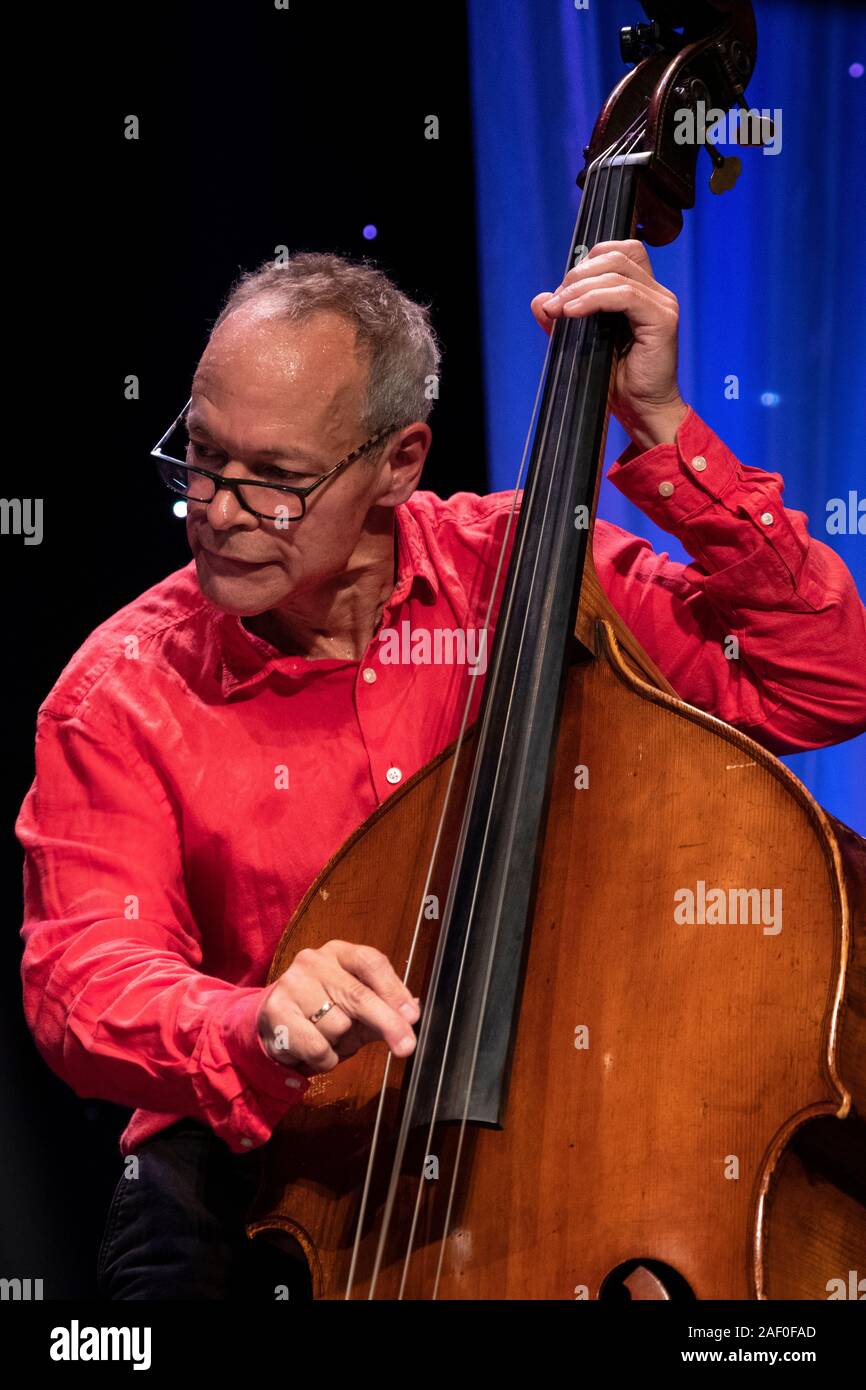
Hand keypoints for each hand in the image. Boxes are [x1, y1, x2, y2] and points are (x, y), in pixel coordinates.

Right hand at [256, 940, 420, 1074]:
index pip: (371, 962)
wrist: (272, 1024)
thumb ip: (385, 1007)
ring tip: (329, 1037)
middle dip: (387, 1023)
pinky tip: (315, 1049)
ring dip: (342, 1043)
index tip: (412, 1015)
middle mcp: (314, 961)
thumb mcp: (355, 1007)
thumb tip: (413, 1011)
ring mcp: (292, 984)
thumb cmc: (321, 1012)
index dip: (394, 990)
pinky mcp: (276, 1012)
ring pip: (338, 1025)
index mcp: (339, 953)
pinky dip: (325, 1059)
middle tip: (406, 1045)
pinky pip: (318, 1047)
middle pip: (358, 994)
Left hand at [531, 239, 688, 449]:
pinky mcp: (662, 319)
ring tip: (560, 310)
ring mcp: (662, 304)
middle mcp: (656, 292)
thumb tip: (540, 300)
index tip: (563, 291)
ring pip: (618, 271)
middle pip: (616, 255)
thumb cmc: (615, 382)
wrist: (641, 412)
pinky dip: (593, 299)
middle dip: (578, 273)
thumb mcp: (580, 344)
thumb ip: (563, 319)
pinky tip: (572, 313)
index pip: (619, 251)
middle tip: (557, 303)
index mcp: (641, 292)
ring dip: (580, 287)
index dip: (588, 260)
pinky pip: (625, 295)